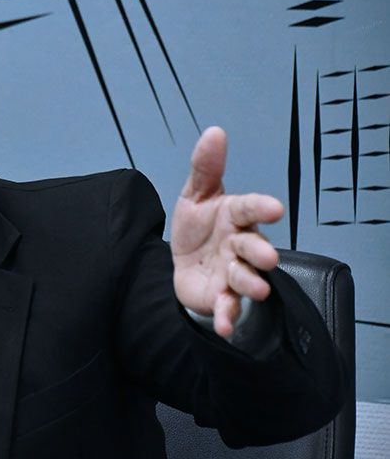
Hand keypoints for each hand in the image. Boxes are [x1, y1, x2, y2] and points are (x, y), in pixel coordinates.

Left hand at [171, 127, 283, 337]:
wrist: (185, 265)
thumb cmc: (198, 228)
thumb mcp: (195, 195)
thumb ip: (205, 168)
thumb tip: (214, 132)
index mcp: (234, 217)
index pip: (249, 209)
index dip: (260, 208)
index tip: (274, 209)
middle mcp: (239, 245)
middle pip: (252, 247)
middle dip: (260, 252)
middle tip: (268, 256)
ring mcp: (232, 273)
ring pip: (245, 278)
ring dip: (250, 283)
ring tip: (257, 288)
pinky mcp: (222, 297)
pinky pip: (228, 307)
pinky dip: (227, 317)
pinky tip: (224, 325)